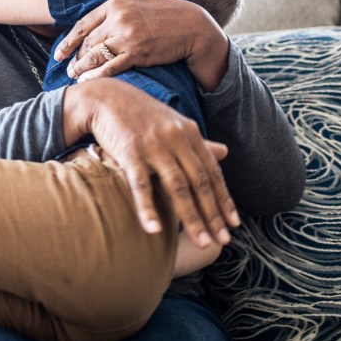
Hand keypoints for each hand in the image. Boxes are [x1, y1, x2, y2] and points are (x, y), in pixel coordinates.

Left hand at [53, 0, 229, 91]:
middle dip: (75, 56)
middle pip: (87, 42)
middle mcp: (119, 19)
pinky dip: (96, 75)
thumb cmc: (165, 7)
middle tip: (67, 67)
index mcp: (115, 4)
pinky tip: (86, 81)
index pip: (84, 24)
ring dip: (81, 68)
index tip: (59, 52)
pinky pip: (111, 67)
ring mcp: (128, 37)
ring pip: (95, 55)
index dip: (69, 40)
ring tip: (73, 75)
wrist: (192, 26)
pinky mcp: (138, 53)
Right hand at [63, 79, 239, 244]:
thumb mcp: (174, 124)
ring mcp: (153, 145)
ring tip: (202, 242)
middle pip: (199, 182)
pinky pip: (141, 184)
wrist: (106, 97)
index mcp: (189, 133)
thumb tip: (225, 153)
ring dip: (191, 217)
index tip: (233, 224)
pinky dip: (148, 208)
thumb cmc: (141, 115)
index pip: (211, 172)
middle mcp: (176, 139)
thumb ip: (199, 143)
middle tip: (223, 241)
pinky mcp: (129, 151)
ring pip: (177, 186)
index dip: (223, 199)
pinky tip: (155, 230)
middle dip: (213, 214)